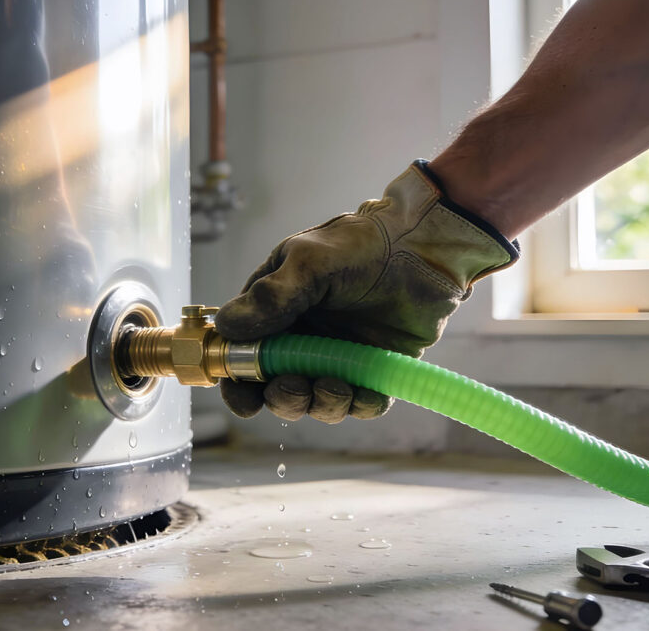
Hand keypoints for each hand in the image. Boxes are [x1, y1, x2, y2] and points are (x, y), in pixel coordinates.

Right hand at [213, 161, 517, 423]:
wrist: (422, 246)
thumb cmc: (360, 243)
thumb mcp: (308, 260)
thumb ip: (270, 295)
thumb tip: (226, 327)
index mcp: (274, 312)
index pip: (245, 357)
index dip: (239, 385)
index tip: (245, 400)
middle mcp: (302, 339)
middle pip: (277, 389)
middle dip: (282, 398)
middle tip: (294, 388)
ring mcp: (337, 356)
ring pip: (318, 401)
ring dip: (320, 405)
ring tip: (333, 387)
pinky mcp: (374, 369)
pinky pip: (363, 402)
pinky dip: (361, 405)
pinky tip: (365, 393)